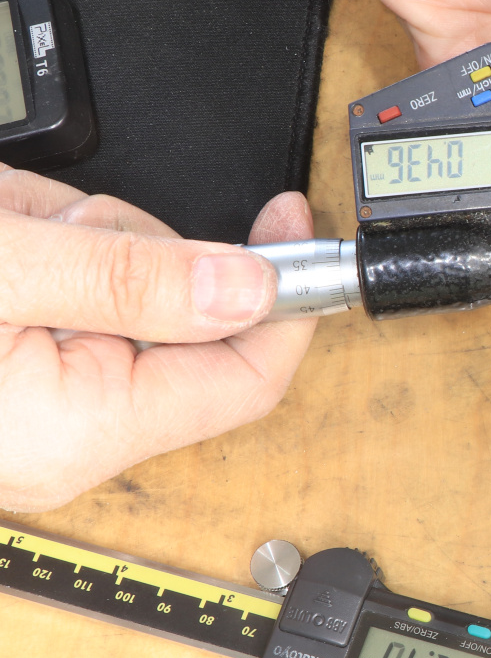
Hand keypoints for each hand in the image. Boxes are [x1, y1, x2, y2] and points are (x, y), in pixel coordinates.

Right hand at [0, 168, 316, 511]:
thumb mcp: (2, 270)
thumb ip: (128, 280)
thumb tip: (248, 288)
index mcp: (79, 432)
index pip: (244, 378)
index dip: (283, 298)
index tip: (293, 227)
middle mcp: (64, 433)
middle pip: (186, 315)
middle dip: (130, 244)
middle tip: (53, 224)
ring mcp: (35, 400)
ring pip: (126, 282)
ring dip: (69, 230)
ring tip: (3, 226)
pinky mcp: (14, 366)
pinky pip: (71, 282)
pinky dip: (39, 234)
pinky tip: (0, 229)